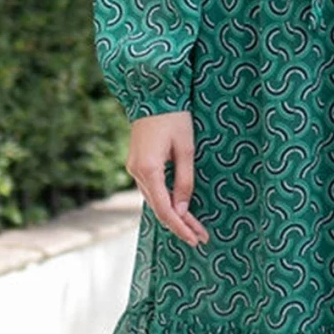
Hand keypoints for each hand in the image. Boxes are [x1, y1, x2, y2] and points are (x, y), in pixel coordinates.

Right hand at [127, 110, 210, 246]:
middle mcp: (136, 172)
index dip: (180, 227)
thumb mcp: (186, 150)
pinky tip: (178, 210)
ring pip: (154, 201)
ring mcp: (134, 169)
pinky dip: (165, 202)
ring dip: (173, 215)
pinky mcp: (137, 164)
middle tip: (200, 238)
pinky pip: (151, 190)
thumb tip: (182, 209)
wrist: (152, 94)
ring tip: (194, 228)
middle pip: (159, 209)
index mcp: (148, 170)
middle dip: (180, 225)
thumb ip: (185, 181)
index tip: (195, 239)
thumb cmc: (174, 118)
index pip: (165, 209)